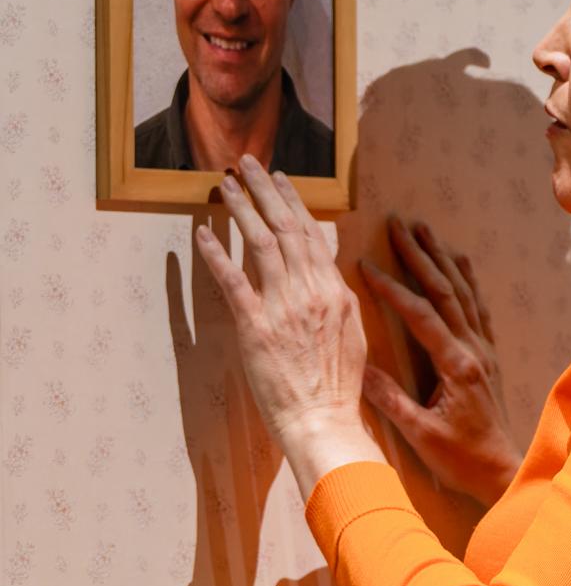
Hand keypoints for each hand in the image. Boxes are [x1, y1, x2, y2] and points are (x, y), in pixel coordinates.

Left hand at [195, 156, 383, 495]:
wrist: (325, 421)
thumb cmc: (338, 389)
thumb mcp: (352, 337)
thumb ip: (339, 303)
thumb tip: (332, 278)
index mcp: (336, 293)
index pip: (312, 236)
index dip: (294, 204)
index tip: (280, 181)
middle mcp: (312, 292)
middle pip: (287, 229)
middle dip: (266, 191)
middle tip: (249, 163)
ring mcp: (284, 308)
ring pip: (261, 245)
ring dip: (241, 209)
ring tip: (225, 183)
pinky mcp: (256, 328)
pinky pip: (233, 282)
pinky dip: (217, 255)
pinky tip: (204, 233)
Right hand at [359, 215, 522, 506]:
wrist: (500, 470)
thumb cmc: (459, 458)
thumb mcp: (419, 434)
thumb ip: (390, 399)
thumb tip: (357, 365)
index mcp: (455, 366)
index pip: (420, 316)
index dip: (392, 288)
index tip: (365, 264)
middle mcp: (473, 349)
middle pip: (445, 291)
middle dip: (419, 255)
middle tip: (398, 223)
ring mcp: (483, 348)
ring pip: (463, 291)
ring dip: (442, 257)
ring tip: (423, 228)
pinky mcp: (487, 353)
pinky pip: (477, 306)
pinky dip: (467, 278)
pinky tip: (458, 259)